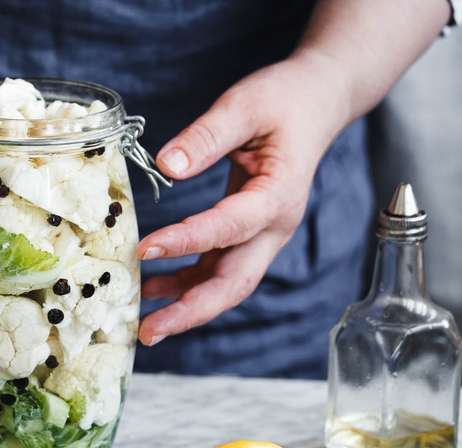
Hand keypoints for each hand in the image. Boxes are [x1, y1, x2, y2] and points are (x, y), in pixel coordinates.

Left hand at [136, 56, 343, 345]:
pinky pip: (217, 270)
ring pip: (226, 285)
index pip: (228, 227)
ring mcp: (262, 236)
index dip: (186, 241)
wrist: (316, 103)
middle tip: (149, 331)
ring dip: (186, 308)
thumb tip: (167, 165)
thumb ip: (207, 136)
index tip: (144, 249)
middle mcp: (274, 227)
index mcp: (278, 195)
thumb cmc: (285, 100)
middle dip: (191, 311)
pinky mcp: (247, 235)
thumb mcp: (245, 105)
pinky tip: (152, 289)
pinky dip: (186, 284)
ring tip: (145, 325)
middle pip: (235, 282)